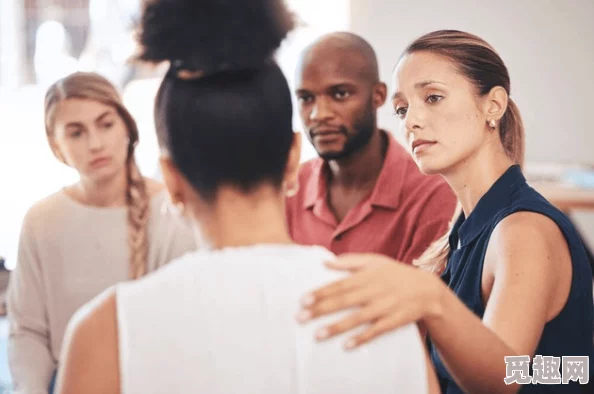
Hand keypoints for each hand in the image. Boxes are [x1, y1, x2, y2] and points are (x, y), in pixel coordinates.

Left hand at [297, 253, 443, 348]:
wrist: (428, 290)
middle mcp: (375, 290)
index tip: (303, 300)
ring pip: (358, 318)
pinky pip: (376, 331)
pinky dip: (362, 338)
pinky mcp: (394, 320)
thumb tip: (326, 262)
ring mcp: (385, 306)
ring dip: (337, 327)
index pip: (340, 284)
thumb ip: (350, 261)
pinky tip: (347, 345)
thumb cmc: (395, 274)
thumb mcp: (375, 261)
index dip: (322, 292)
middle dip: (321, 309)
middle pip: (344, 301)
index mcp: (368, 275)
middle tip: (301, 318)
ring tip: (318, 335)